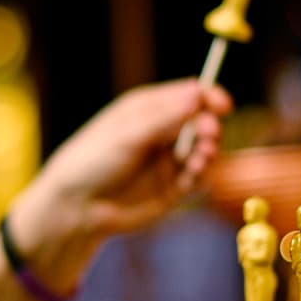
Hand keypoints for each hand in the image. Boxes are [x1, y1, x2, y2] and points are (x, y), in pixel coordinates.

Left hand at [7, 78, 231, 291]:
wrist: (77, 208)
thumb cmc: (92, 162)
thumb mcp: (128, 134)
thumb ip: (165, 117)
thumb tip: (198, 93)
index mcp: (147, 109)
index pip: (187, 96)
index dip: (208, 98)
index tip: (223, 105)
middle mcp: (161, 132)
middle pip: (200, 121)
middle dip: (209, 126)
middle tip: (209, 135)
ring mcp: (167, 160)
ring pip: (203, 149)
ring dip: (208, 152)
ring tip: (199, 159)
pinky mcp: (172, 188)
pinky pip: (198, 177)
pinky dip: (201, 175)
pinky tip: (190, 177)